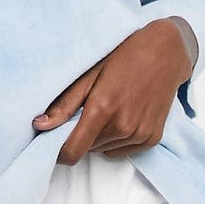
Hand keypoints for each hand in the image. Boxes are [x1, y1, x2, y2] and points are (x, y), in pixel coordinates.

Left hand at [31, 19, 194, 165]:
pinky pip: (124, 151)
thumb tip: (39, 125)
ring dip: (100, 137)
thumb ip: (64, 104)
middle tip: (87, 110)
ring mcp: (140, 134)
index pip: (73, 151)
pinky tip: (123, 115)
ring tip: (108, 108)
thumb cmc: (123, 56)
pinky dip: (117, 139)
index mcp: (102, 109)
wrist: (165, 51)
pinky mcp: (153, 137)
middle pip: (88, 149)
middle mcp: (123, 126)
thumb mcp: (89, 74)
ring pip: (104, 150)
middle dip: (81, 136)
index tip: (53, 142)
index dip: (59, 152)